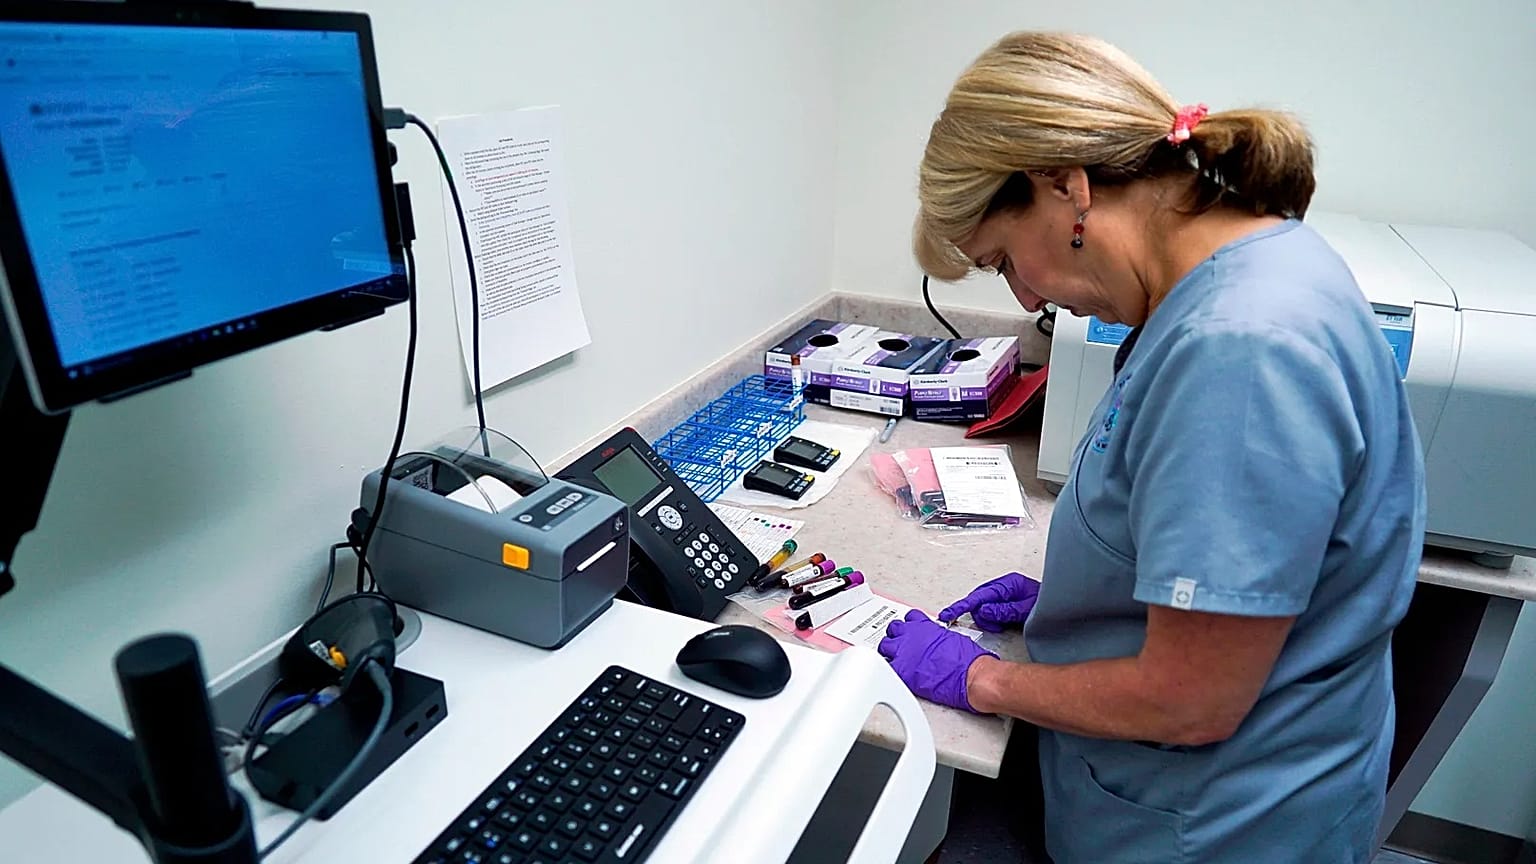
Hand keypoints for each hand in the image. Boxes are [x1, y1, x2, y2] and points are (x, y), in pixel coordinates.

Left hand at [877, 610, 996, 712]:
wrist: (971, 675)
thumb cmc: (969, 660)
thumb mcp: (954, 638)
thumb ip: (939, 638)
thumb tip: (938, 644)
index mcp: (926, 626)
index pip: (909, 618)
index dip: (909, 626)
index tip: (910, 632)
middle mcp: (912, 635)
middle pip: (893, 629)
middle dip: (895, 637)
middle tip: (900, 646)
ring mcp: (905, 652)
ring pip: (885, 647)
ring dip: (888, 652)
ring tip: (894, 659)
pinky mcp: (902, 671)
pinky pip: (887, 668)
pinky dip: (889, 671)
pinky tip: (895, 676)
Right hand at [938, 572, 1039, 631]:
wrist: (1062, 604)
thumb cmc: (1048, 604)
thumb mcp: (1026, 609)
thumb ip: (1003, 610)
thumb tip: (983, 610)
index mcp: (1007, 585)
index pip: (978, 596)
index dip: (961, 606)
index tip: (947, 614)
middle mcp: (1003, 587)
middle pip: (978, 602)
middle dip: (982, 616)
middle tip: (996, 625)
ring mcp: (1002, 594)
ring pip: (982, 608)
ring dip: (988, 620)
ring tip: (1003, 625)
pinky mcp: (1003, 601)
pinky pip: (989, 610)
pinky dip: (992, 620)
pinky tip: (1002, 624)